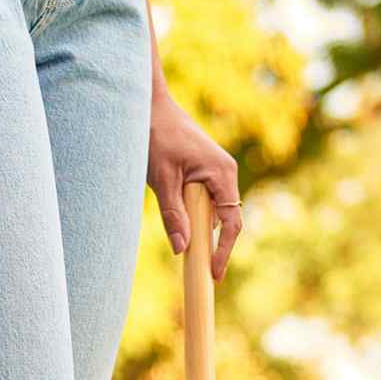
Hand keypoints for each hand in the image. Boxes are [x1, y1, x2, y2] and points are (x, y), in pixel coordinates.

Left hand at [147, 91, 242, 278]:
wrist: (149, 105)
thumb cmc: (156, 136)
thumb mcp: (162, 179)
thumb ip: (173, 215)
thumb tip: (182, 249)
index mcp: (222, 173)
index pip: (231, 222)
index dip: (224, 251)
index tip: (213, 274)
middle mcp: (225, 172)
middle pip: (225, 219)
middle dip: (211, 243)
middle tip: (195, 269)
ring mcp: (216, 171)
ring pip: (213, 211)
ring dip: (199, 227)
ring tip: (183, 244)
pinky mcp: (204, 170)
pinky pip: (204, 200)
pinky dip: (194, 214)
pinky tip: (178, 218)